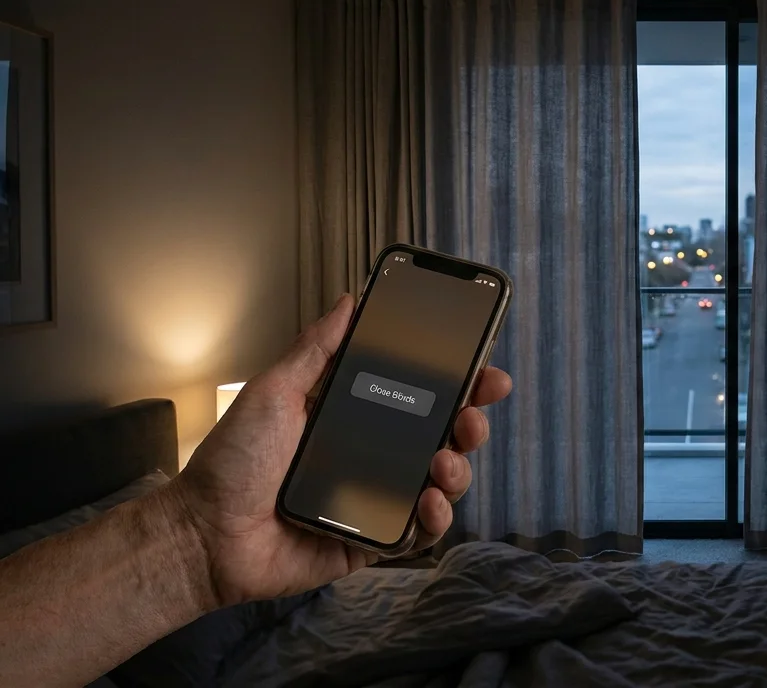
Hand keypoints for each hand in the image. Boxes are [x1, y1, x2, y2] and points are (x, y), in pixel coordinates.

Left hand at [169, 294, 512, 606]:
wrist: (205, 534)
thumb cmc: (232, 462)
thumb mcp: (275, 392)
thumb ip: (316, 350)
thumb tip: (349, 301)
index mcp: (356, 418)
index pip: (421, 397)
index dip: (459, 385)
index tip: (485, 372)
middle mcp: (374, 456)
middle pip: (443, 438)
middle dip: (470, 425)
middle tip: (471, 419)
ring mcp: (377, 499)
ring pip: (441, 484)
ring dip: (458, 470)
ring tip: (442, 463)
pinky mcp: (373, 541)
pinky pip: (420, 532)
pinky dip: (435, 518)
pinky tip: (428, 501)